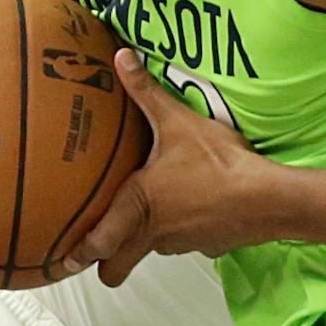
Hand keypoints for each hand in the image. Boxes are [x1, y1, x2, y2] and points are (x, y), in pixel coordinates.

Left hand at [64, 50, 263, 287]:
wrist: (264, 198)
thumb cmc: (216, 163)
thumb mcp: (178, 121)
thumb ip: (146, 91)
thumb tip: (120, 57)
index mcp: (138, 205)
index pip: (99, 243)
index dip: (77, 255)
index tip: (61, 261)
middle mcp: (154, 233)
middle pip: (118, 268)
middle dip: (104, 265)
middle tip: (92, 257)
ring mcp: (181, 243)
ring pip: (152, 249)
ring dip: (144, 240)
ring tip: (146, 216)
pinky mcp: (206, 244)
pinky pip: (184, 241)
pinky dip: (181, 230)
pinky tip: (193, 207)